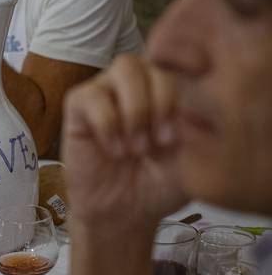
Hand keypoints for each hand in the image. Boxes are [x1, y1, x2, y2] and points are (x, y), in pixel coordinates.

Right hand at [61, 55, 188, 234]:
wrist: (124, 213)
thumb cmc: (157, 183)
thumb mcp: (190, 157)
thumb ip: (197, 126)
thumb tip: (196, 105)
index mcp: (164, 88)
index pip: (176, 64)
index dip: (178, 96)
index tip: (178, 137)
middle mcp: (135, 83)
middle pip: (149, 61)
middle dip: (159, 101)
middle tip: (161, 143)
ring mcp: (105, 91)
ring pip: (123, 69)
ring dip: (135, 110)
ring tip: (137, 148)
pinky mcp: (78, 108)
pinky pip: (91, 97)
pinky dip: (108, 125)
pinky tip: (115, 151)